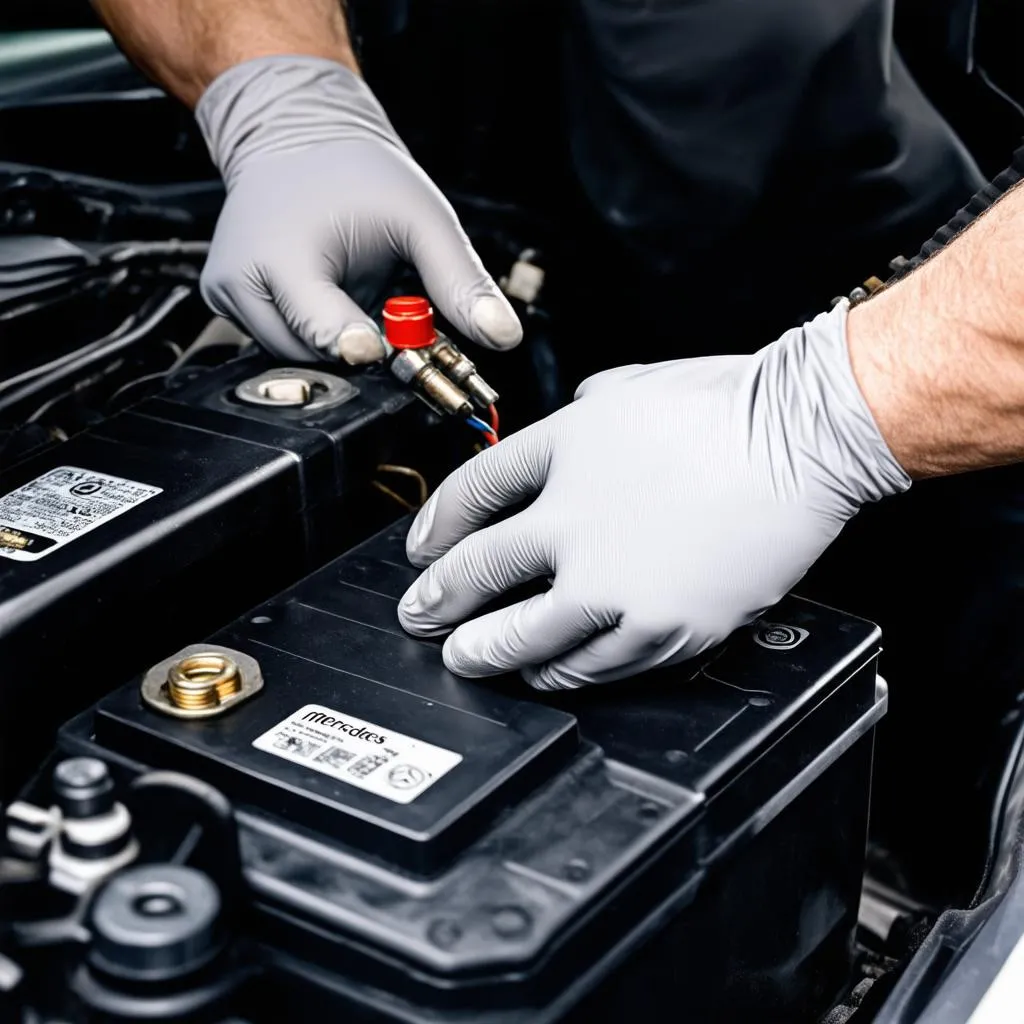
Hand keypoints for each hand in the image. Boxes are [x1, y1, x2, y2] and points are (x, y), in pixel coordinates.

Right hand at [195, 57, 521, 363]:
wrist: (294, 137)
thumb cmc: (353, 174)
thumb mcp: (421, 218)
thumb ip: (460, 281)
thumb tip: (501, 335)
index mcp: (284, 252)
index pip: (318, 325)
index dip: (354, 346)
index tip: (373, 351)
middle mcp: (243, 278)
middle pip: (314, 357)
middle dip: (358, 351)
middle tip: (390, 327)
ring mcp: (228, 294)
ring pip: (297, 360)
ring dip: (337, 346)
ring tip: (355, 301)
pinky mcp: (226, 302)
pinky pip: (281, 345)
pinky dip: (314, 335)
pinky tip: (329, 300)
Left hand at [398, 304, 909, 689]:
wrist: (801, 439)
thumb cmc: (725, 408)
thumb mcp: (628, 388)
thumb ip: (579, 419)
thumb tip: (562, 438)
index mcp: (557, 454)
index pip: (470, 494)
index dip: (434, 527)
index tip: (422, 551)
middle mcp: (571, 523)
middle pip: (477, 576)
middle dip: (437, 603)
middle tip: (420, 617)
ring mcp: (612, 584)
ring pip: (524, 638)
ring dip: (486, 651)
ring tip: (468, 657)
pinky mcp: (658, 628)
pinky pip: (593, 667)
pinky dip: (560, 673)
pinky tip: (546, 674)